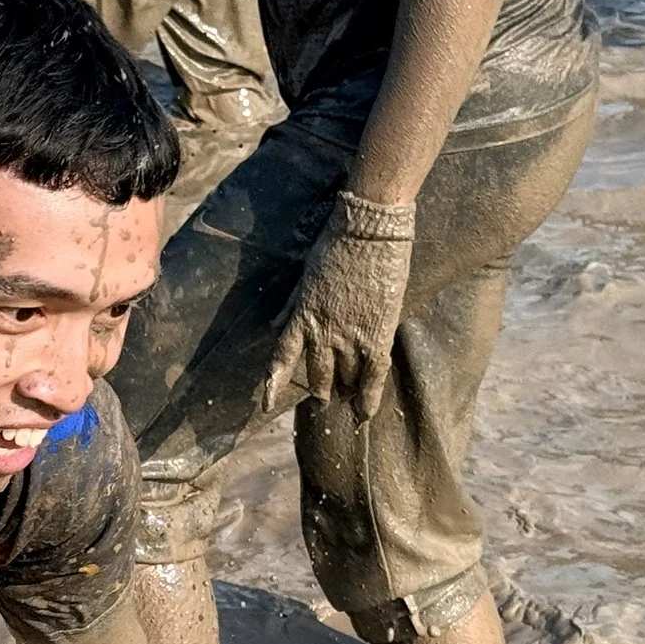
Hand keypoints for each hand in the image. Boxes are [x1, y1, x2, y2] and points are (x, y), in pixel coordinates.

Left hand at [273, 192, 416, 414]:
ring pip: (345, 378)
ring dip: (346, 388)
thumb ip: (291, 304)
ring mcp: (351, 336)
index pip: (282, 358)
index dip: (273, 383)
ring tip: (348, 396)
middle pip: (318, 375)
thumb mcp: (305, 276)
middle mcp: (323, 333)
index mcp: (302, 316)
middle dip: (320, 388)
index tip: (265, 405)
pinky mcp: (378, 334)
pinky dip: (369, 396)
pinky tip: (365, 412)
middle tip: (325, 396)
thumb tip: (276, 324)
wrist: (370, 231)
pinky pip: (373, 375)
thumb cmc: (335, 246)